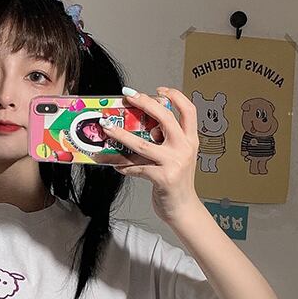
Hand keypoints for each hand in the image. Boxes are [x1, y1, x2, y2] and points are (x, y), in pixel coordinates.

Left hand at [100, 87, 201, 223]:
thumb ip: (165, 142)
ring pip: (143, 144)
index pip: (188, 110)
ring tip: (107, 128)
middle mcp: (185, 148)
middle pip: (165, 118)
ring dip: (121, 135)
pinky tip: (116, 165)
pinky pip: (137, 168)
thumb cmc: (176, 182)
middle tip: (128, 96)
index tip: (158, 89)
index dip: (175, 96)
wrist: (183, 209)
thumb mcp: (177, 157)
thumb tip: (142, 127)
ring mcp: (174, 163)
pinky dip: (124, 166)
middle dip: (145, 103)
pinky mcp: (163, 178)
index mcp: (190, 140)